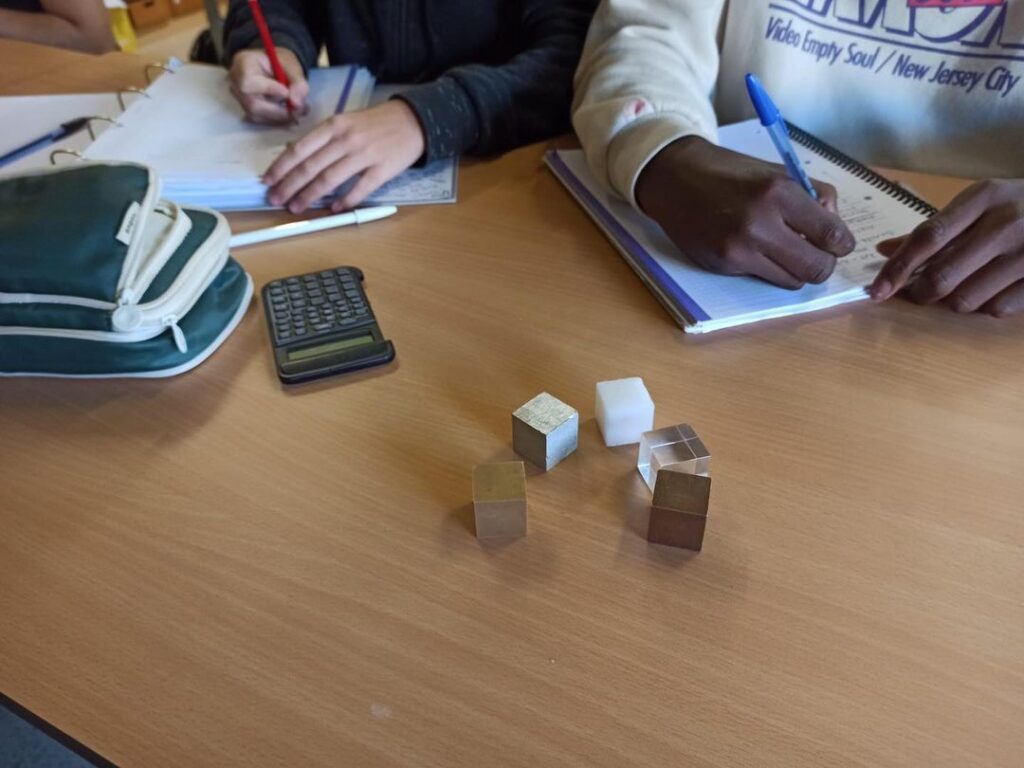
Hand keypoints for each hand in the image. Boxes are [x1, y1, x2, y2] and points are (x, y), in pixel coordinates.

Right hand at [229, 48, 308, 123]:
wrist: (273, 67)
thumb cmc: (280, 62)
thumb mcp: (292, 66)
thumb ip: (298, 83)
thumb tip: (297, 104)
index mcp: (243, 63)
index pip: (249, 82)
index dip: (269, 90)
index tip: (287, 93)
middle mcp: (236, 82)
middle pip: (253, 104)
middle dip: (279, 111)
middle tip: (299, 110)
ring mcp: (239, 98)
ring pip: (258, 116)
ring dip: (281, 117)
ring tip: (299, 111)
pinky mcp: (247, 110)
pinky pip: (261, 120)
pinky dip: (278, 120)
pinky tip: (291, 114)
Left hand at [263, 100, 425, 212]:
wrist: (413, 120)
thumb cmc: (374, 123)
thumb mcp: (345, 121)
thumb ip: (322, 138)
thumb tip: (294, 153)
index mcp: (334, 125)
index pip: (300, 149)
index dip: (281, 167)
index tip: (267, 180)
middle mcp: (346, 140)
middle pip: (311, 167)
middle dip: (289, 186)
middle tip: (275, 200)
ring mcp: (365, 155)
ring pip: (330, 179)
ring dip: (310, 196)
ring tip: (296, 208)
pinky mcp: (382, 170)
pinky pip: (360, 189)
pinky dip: (345, 201)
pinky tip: (332, 209)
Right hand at [635, 136, 855, 288]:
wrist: (677, 179)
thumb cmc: (730, 173)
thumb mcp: (777, 172)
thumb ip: (812, 197)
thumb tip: (834, 228)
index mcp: (780, 191)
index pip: (832, 234)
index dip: (842, 244)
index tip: (838, 244)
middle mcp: (761, 222)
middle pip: (817, 267)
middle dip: (823, 264)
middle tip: (817, 254)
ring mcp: (741, 247)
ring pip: (793, 280)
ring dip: (796, 270)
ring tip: (786, 252)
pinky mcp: (725, 263)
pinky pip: (765, 278)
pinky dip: (769, 269)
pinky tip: (757, 251)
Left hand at [870, 179, 1023, 316]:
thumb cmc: (1020, 206)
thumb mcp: (981, 204)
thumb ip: (934, 229)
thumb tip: (884, 250)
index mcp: (984, 197)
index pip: (928, 237)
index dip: (898, 268)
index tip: (876, 290)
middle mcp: (1007, 222)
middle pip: (942, 276)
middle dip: (921, 293)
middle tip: (919, 293)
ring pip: (966, 299)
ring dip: (954, 302)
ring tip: (964, 286)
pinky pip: (997, 309)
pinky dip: (987, 306)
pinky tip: (994, 289)